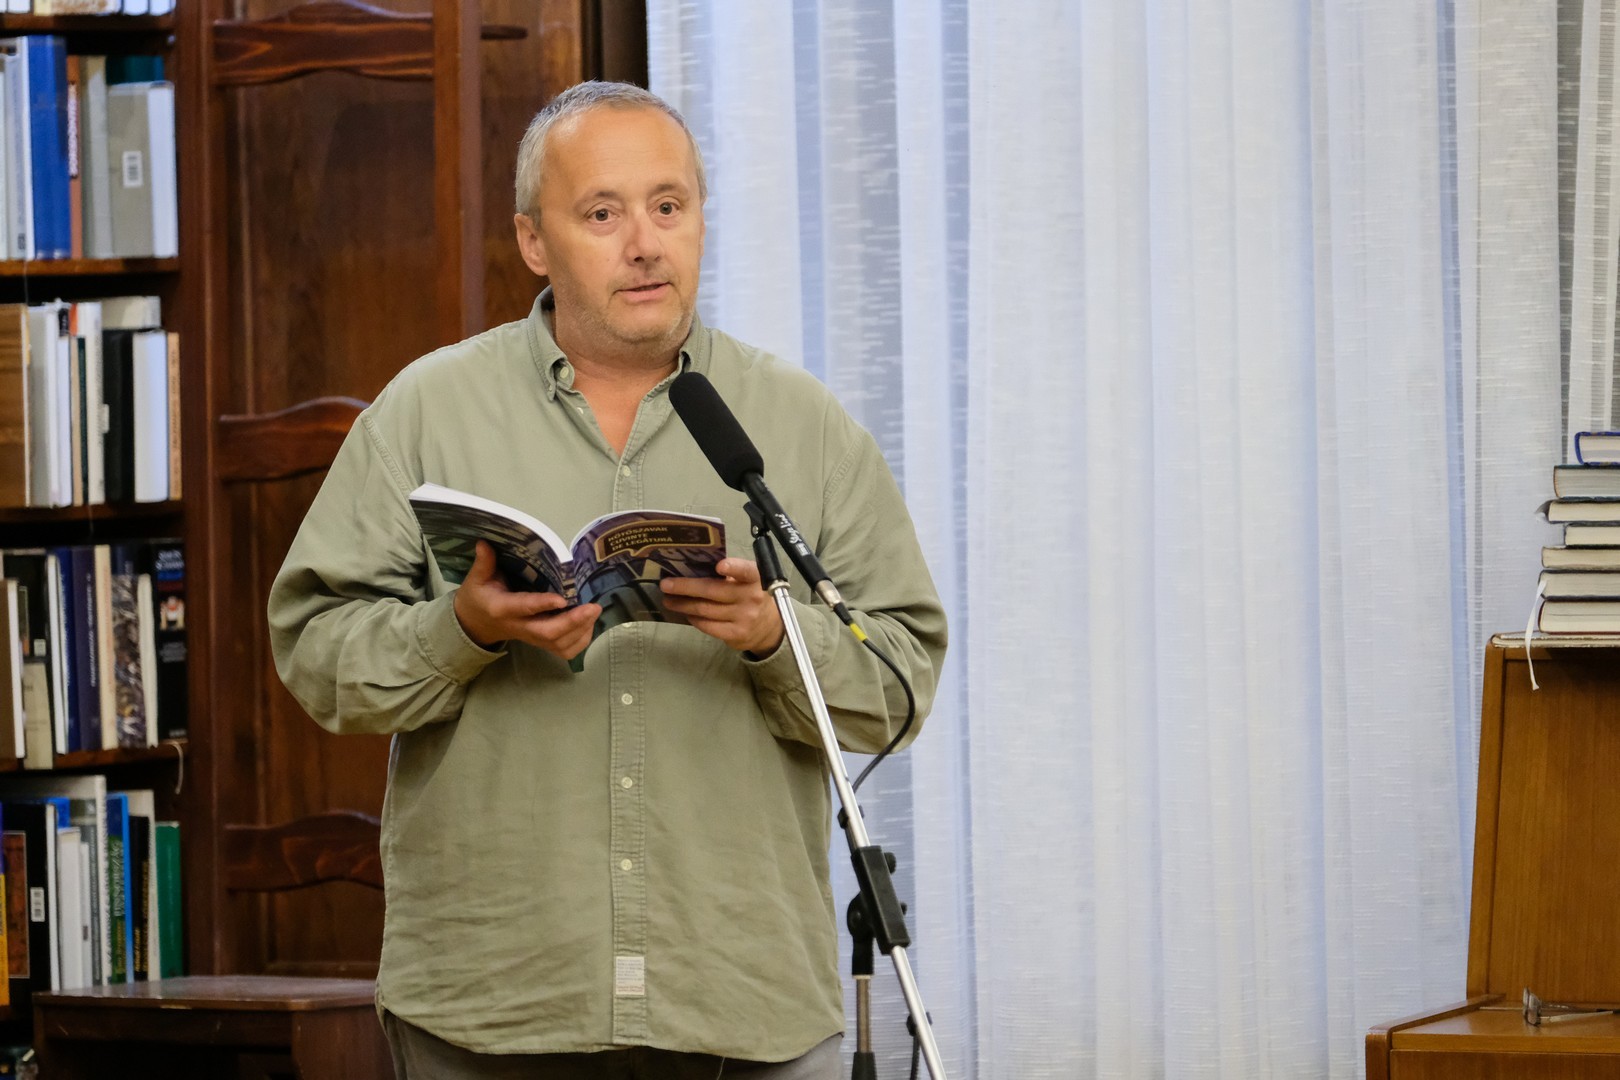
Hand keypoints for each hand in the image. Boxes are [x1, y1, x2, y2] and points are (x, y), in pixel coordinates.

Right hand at [452, 541, 600, 659]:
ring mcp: (531, 638)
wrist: (475, 624)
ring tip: (594, 612)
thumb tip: (484, 543)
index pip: (524, 608)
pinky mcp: (540, 644)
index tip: (563, 598)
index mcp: (502, 609)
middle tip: (594, 607)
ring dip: (581, 631)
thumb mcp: (476, 579)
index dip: (543, 604)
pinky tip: (588, 625)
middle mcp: (519, 627)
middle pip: (548, 633)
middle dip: (573, 622)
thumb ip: (484, 563)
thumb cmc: (478, 597)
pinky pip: (563, 651)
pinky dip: (580, 641)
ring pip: (558, 644)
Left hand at [660, 557, 783, 655]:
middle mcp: (751, 597)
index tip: (719, 566)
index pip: (745, 571)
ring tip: (669, 600)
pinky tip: (686, 614)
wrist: (769, 627)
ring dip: (683, 604)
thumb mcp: (748, 581)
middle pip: (712, 591)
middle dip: (685, 587)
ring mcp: (744, 617)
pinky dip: (694, 619)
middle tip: (666, 585)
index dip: (733, 568)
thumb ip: (729, 575)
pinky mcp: (736, 634)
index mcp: (755, 578)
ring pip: (705, 609)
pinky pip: (708, 626)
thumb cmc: (751, 595)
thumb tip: (692, 570)